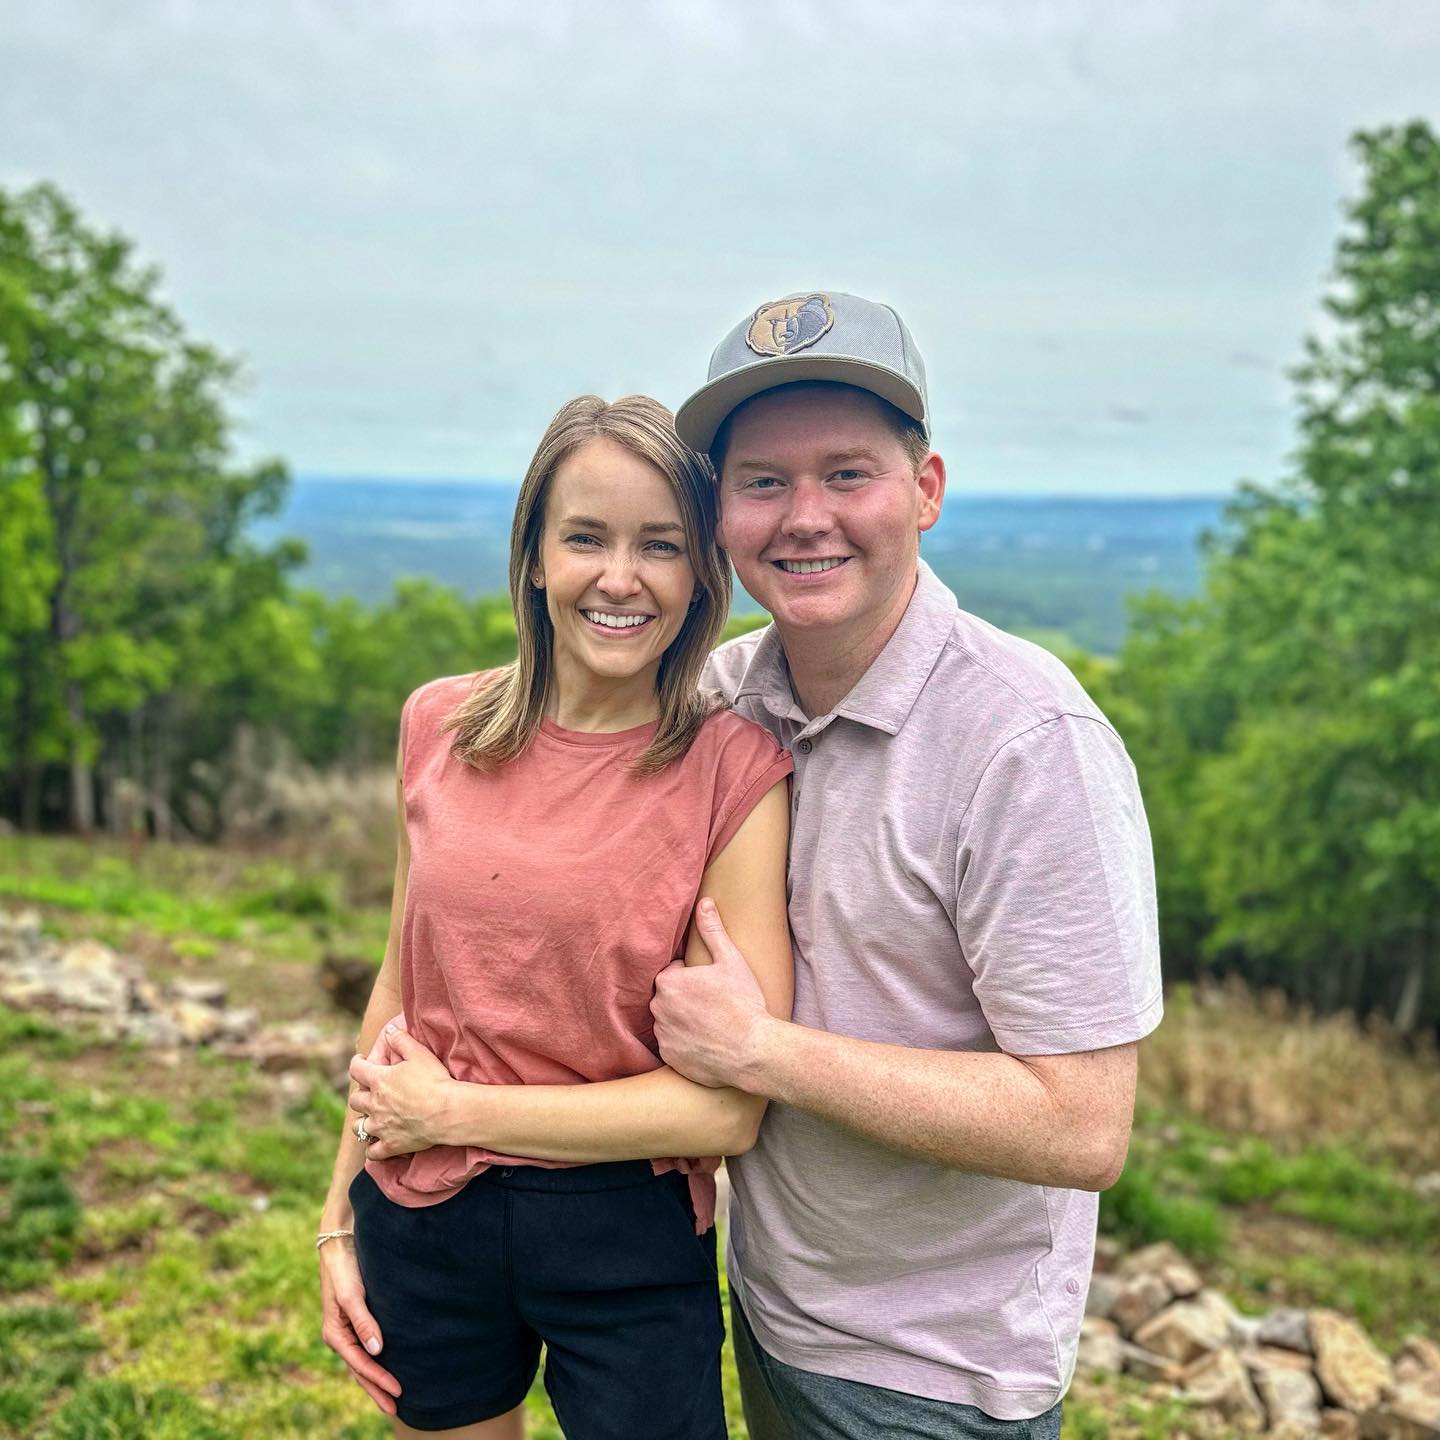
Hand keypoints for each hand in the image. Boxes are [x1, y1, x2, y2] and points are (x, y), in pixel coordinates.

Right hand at [318, 1237, 401, 1413]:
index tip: (399, 1392)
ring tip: (392, 1396)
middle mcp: (340, 1335)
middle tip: (397, 1408)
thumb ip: (364, 1322)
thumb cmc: (345, 1266)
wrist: (340, 1241)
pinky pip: (366, 1347)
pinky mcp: (356, 1318)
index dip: (379, 1380)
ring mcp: (347, 1328)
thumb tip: (377, 1351)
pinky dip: (376, 1361)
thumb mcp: (351, 1294)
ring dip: (376, 1379)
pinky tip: (387, 1365)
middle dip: (377, 1390)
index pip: (360, 1365)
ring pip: (362, 1361)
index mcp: (335, 1333)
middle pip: (360, 1370)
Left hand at [348, 1024, 455, 1159]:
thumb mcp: (419, 1053)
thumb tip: (389, 1031)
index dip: (357, 1063)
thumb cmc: (434, 1080)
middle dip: (360, 1095)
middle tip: (370, 1092)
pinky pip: (372, 1152)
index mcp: (379, 1081)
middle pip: (354, 1100)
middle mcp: (374, 1105)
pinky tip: (378, 1144)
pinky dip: (373, 1149)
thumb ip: (401, 1039)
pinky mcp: (391, 1145)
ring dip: (363, 1122)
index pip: (356, 1069)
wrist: (447, 1112)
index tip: (361, 1061)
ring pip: (358, 1127)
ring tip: (371, 1119)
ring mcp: (381, 1127)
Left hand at [652, 898, 775, 1089]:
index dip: (693, 976)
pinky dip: (685, 1043)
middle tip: (713, 1003)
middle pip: (668, 996)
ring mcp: (663, 1035)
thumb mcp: (731, 960)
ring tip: (711, 1024)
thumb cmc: (743, 1003)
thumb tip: (704, 903)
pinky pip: (673, 1045)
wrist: (752, 1050)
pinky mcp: (669, 1058)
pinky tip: (707, 1042)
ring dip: (683, 1020)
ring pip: (669, 1021)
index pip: (673, 972)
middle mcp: (658, 1008)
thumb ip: (712, 930)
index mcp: (669, 981)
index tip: (712, 985)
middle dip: (685, 998)